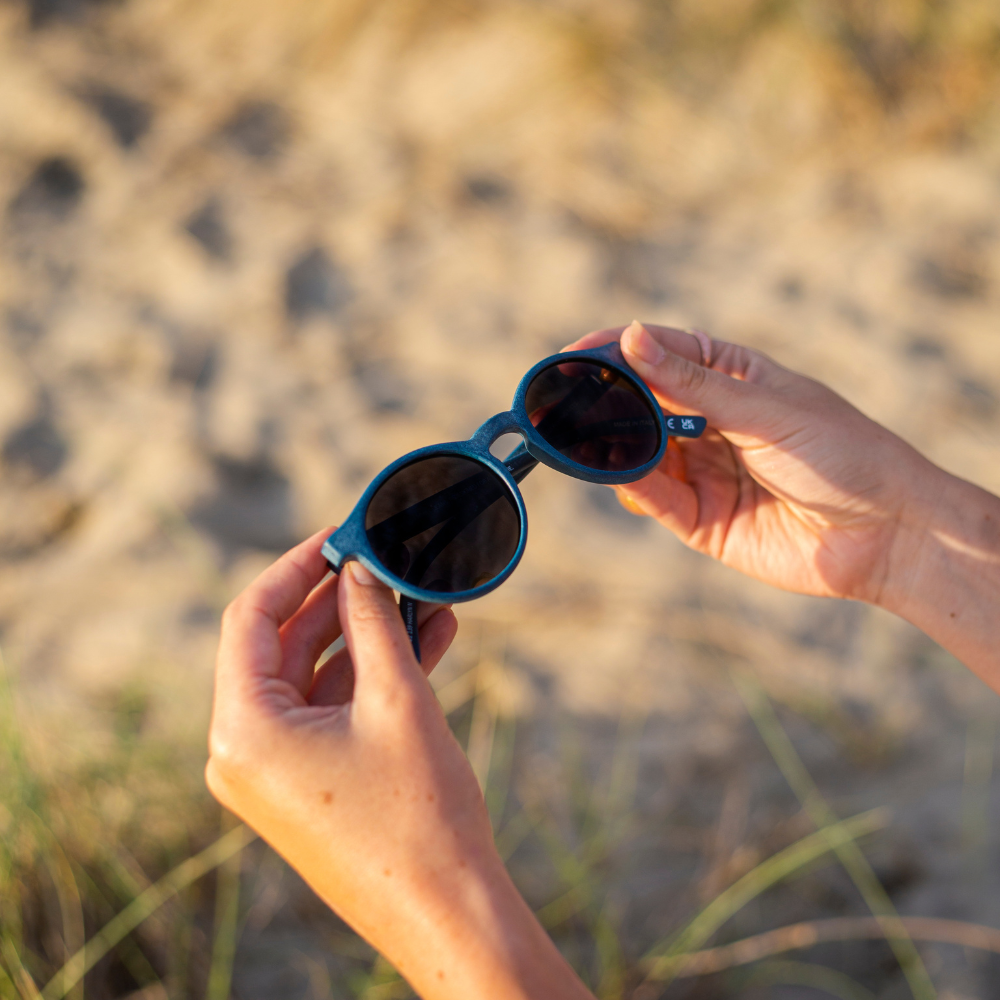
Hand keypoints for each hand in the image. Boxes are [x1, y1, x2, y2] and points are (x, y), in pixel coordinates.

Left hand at [206, 530, 593, 999]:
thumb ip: (372, 622)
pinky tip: (427, 640)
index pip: (250, 619)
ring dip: (366, 637)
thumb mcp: (396, 700)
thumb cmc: (419, 812)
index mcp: (244, 730)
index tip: (337, 535)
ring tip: (423, 597)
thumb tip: (361, 568)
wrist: (447, 911)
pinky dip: (371, 677)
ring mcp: (275, 770)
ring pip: (315, 676)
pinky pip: (332, 711)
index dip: (294, 568)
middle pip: (282, 646)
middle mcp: (244, 751)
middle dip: (340, 600)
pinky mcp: (308, 782)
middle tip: (384, 559)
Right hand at [564, 322, 999, 678]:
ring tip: (582, 441)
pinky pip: (653, 498)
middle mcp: (710, 423)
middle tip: (563, 403)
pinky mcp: (699, 520)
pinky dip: (631, 486)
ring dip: (610, 448)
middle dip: (602, 404)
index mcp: (732, 379)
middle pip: (640, 405)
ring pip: (638, 454)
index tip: (571, 355)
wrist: (887, 535)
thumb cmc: (842, 454)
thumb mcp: (764, 410)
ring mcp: (703, 471)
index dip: (615, 351)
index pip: (660, 354)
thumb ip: (692, 384)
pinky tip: (618, 475)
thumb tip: (633, 337)